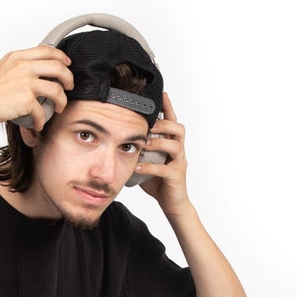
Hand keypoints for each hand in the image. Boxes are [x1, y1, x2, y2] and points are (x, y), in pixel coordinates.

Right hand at [0, 45, 74, 131]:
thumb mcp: (2, 68)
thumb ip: (18, 66)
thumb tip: (32, 70)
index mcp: (18, 57)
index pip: (47, 51)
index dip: (62, 57)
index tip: (67, 64)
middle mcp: (24, 67)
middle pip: (58, 67)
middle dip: (68, 78)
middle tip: (69, 86)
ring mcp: (26, 83)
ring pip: (56, 90)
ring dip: (62, 100)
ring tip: (60, 107)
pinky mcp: (26, 101)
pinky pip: (43, 111)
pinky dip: (42, 120)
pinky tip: (39, 123)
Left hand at [136, 92, 190, 215]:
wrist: (172, 203)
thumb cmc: (158, 182)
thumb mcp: (146, 161)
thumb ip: (138, 149)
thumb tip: (118, 138)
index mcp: (171, 143)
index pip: (171, 121)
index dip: (168, 106)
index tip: (161, 93)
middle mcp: (178, 150)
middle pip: (178, 129)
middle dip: (163, 123)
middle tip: (148, 123)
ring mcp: (178, 163)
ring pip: (175, 145)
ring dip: (158, 142)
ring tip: (145, 142)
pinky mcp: (176, 176)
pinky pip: (163, 169)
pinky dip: (149, 168)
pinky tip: (137, 167)